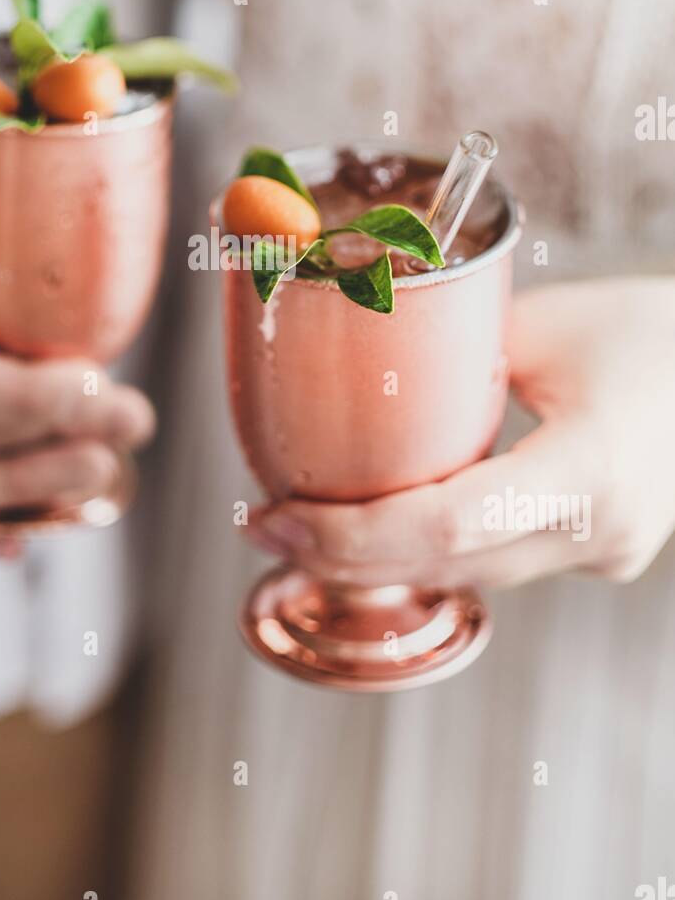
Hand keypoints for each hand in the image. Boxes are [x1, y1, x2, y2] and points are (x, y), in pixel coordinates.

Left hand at [247, 278, 674, 587]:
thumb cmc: (644, 330)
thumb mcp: (542, 324)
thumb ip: (451, 356)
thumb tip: (350, 369)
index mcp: (590, 467)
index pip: (452, 521)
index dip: (354, 533)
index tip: (278, 517)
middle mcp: (599, 531)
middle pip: (448, 563)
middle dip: (344, 556)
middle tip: (264, 527)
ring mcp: (603, 554)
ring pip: (467, 575)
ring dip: (380, 561)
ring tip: (298, 531)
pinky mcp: (596, 556)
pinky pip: (495, 563)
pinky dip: (429, 549)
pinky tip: (371, 530)